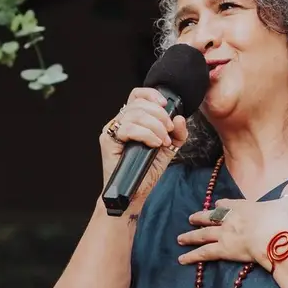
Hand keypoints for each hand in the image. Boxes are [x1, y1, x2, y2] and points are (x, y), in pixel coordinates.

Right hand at [99, 88, 188, 210]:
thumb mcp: (169, 149)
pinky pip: (127, 128)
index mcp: (133, 119)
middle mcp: (121, 121)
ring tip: (162, 141)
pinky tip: (154, 144)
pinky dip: (145, 134)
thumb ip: (177, 133)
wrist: (134, 192)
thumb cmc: (146, 170)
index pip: (138, 95)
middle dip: (159, 115)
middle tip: (168, 131)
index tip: (166, 105)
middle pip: (139, 103)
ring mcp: (113, 130)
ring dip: (154, 126)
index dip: (152, 94)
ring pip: (134, 114)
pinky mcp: (108, 140)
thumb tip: (179, 118)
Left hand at [177, 181, 287, 270]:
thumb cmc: (282, 219)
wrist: (275, 236)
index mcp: (244, 206)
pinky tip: (181, 259)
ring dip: (190, 236)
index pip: (227, 204)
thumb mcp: (287, 202)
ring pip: (203, 234)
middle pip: (210, 217)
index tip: (216, 206)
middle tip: (191, 219)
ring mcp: (224, 233)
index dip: (221, 206)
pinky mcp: (223, 249)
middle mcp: (230, 218)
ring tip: (180, 238)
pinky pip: (203, 253)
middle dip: (200, 218)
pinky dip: (192, 257)